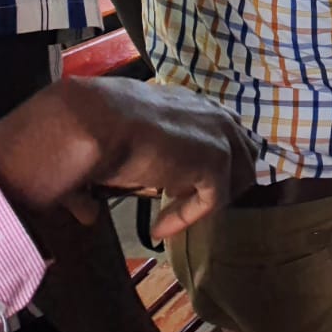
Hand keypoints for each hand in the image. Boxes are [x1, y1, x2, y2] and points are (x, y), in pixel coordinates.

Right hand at [0, 76, 257, 241]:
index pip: (222, 132)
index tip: (177, 187)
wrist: (93, 121)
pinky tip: (158, 228)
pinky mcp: (217, 163)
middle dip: (223, 181)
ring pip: (237, 179)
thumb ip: (113, 170)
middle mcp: (214, 116)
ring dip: (208, 199)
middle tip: (186, 203)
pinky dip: (186, 218)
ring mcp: (220, 138)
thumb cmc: (94, 125)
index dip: (208, 162)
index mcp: (193, 103)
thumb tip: (87, 213)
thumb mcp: (110, 143)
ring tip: (173, 216)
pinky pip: (213, 201)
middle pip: (245, 154)